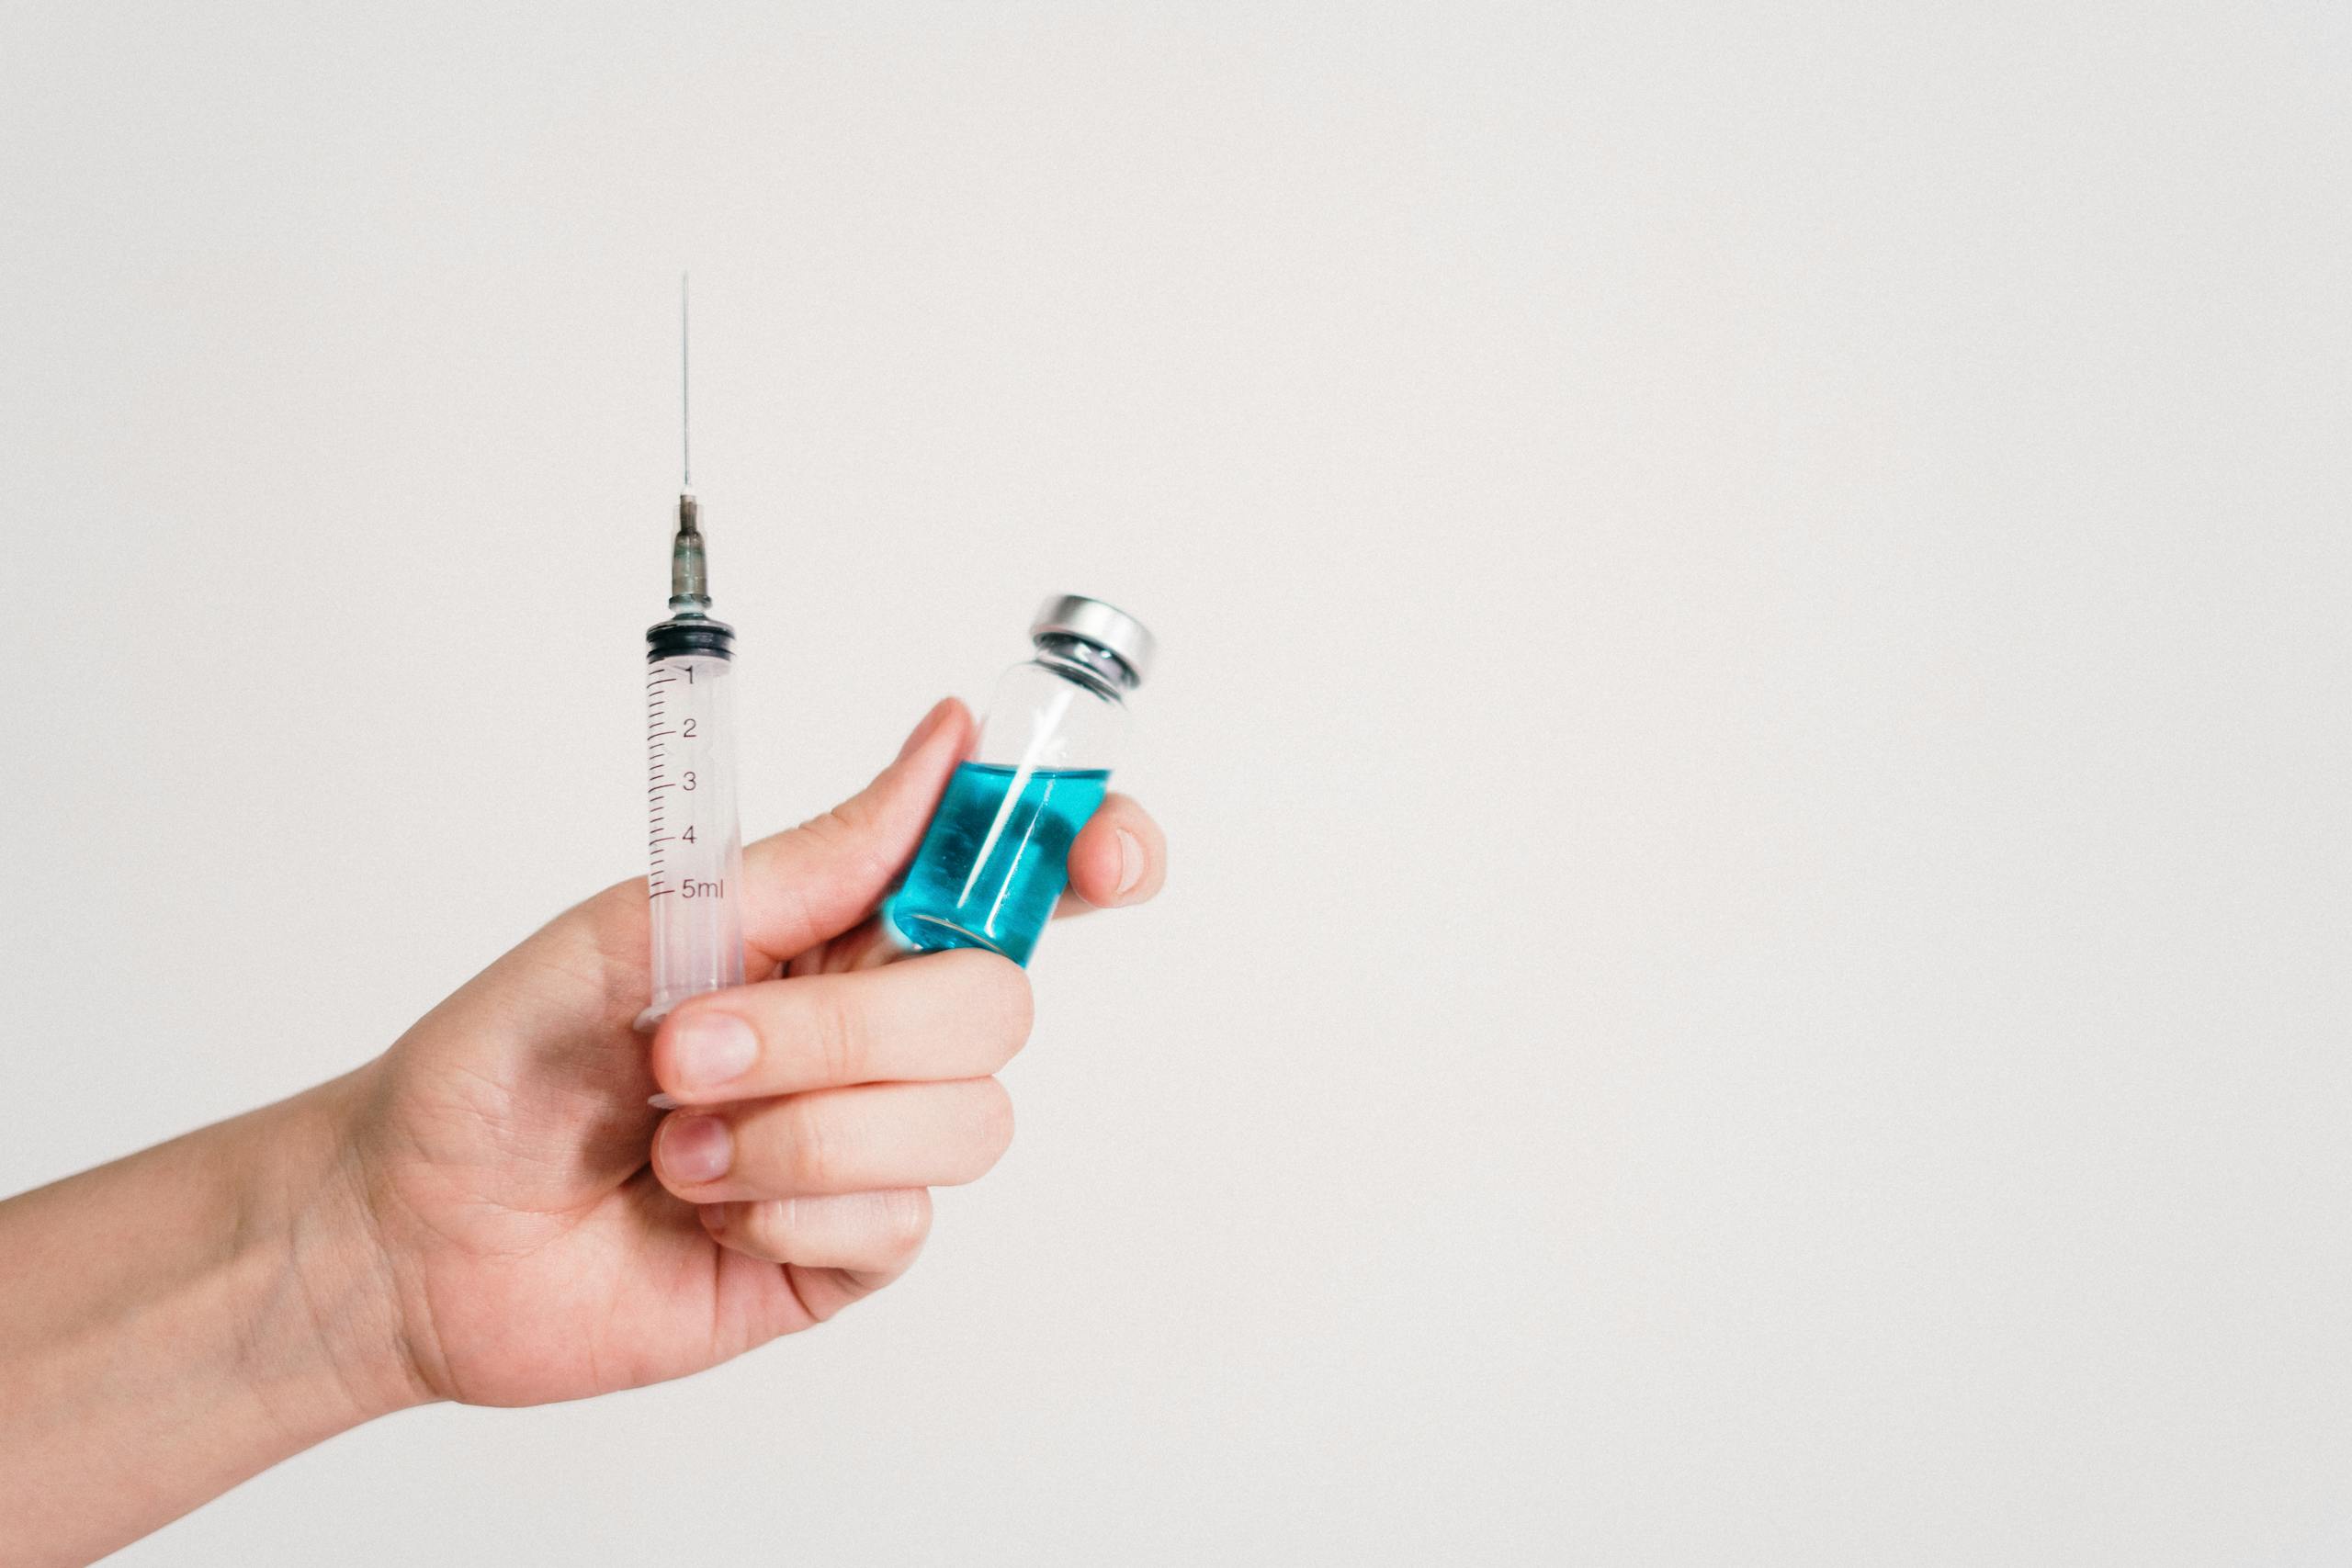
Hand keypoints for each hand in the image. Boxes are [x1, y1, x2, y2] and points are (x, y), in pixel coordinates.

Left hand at [341, 696, 1166, 1406]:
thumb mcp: (646, 923)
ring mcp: (871, 1148)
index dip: (1090, 852)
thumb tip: (948, 740)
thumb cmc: (508, 1057)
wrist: (415, 1224)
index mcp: (842, 930)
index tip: (1108, 853)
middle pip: (1001, 1004)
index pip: (1015, 879)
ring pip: (964, 1121)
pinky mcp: (847, 1253)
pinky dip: (785, 1207)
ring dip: (798, 1127)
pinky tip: (705, 1209)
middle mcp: (876, 1034)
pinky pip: (898, 1221)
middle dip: (849, 1027)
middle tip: (694, 1042)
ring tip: (676, 1138)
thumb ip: (820, 859)